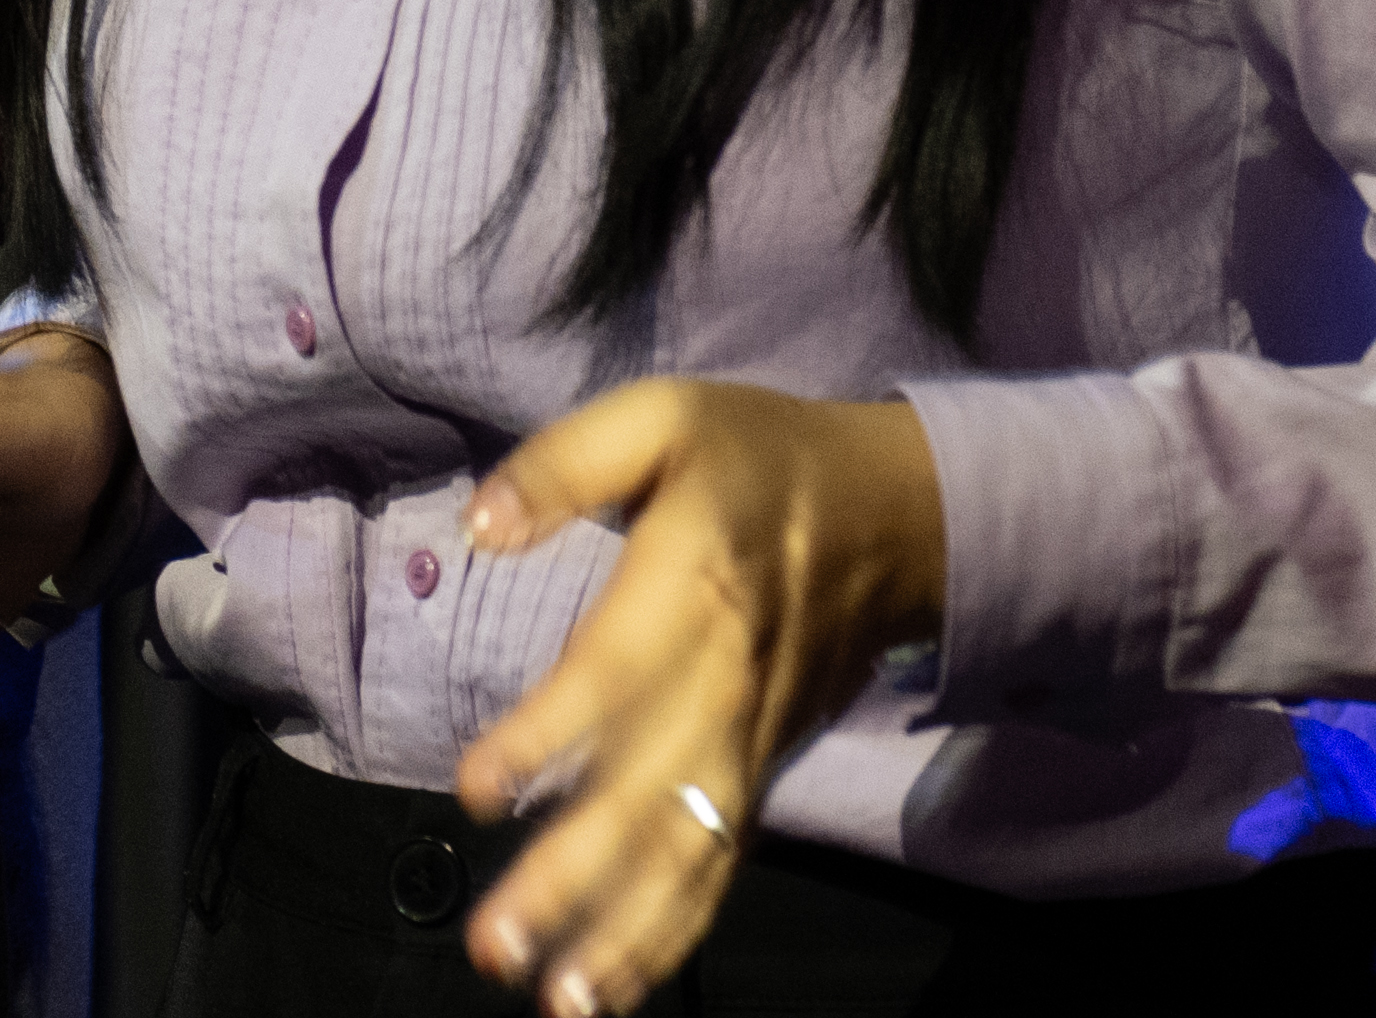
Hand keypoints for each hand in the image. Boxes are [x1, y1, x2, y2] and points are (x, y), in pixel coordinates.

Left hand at [438, 376, 947, 1011]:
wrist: (899, 514)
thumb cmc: (756, 456)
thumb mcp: (661, 414)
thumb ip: (564, 466)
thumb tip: (477, 525)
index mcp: (696, 580)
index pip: (617, 672)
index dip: (550, 734)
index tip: (477, 788)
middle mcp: (728, 678)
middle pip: (654, 792)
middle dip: (577, 879)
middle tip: (496, 944)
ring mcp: (753, 738)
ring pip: (692, 850)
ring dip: (626, 932)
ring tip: (559, 999)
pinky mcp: (763, 770)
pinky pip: (721, 863)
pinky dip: (675, 931)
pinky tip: (615, 985)